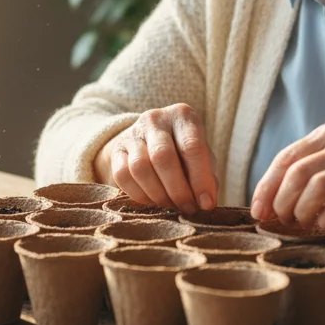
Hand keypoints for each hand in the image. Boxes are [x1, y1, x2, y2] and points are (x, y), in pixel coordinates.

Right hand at [99, 104, 217, 214]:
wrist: (152, 142)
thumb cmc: (185, 152)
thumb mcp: (202, 157)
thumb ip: (207, 177)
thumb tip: (205, 202)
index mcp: (182, 116)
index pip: (192, 146)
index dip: (200, 179)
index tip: (206, 204)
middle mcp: (155, 119)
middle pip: (162, 157)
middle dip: (178, 190)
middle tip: (187, 208)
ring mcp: (132, 133)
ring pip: (140, 167)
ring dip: (158, 195)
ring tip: (171, 206)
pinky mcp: (117, 150)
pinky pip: (122, 176)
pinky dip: (140, 195)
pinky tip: (153, 201)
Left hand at [250, 120, 324, 231]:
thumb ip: (311, 168)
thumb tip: (267, 198)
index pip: (286, 157)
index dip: (266, 186)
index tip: (258, 210)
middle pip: (297, 172)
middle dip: (281, 202)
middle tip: (280, 220)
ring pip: (315, 188)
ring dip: (301, 211)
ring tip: (302, 223)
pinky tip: (324, 227)